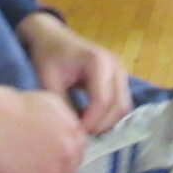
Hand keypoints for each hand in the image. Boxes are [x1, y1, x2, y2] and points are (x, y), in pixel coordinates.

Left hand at [18, 12, 132, 132]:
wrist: (52, 37)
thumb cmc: (48, 55)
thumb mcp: (48, 80)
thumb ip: (62, 105)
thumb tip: (73, 132)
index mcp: (98, 61)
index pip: (102, 100)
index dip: (91, 122)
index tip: (75, 134)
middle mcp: (115, 65)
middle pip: (119, 106)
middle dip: (101, 125)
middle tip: (81, 136)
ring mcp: (120, 71)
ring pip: (123, 107)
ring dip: (107, 122)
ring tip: (84, 129)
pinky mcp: (119, 78)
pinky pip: (121, 103)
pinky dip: (108, 116)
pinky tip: (89, 120)